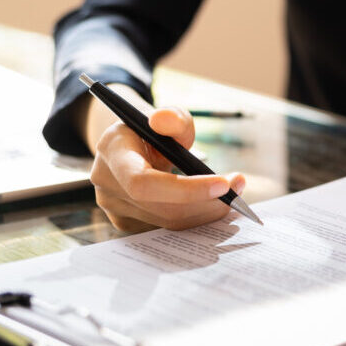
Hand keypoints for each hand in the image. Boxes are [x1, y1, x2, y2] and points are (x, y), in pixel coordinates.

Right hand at [82, 86, 244, 231]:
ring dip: (208, 211)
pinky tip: (214, 204)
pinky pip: (168, 227)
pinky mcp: (128, 223)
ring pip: (169, 222)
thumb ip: (174, 118)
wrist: (133, 147)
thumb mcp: (168, 117)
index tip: (223, 184)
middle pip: (162, 208)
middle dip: (207, 201)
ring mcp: (114, 209)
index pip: (144, 183)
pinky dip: (196, 218)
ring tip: (233, 194)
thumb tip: (165, 121)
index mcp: (112, 153)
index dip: (185, 189)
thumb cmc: (154, 130)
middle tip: (238, 188)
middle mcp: (107, 185)